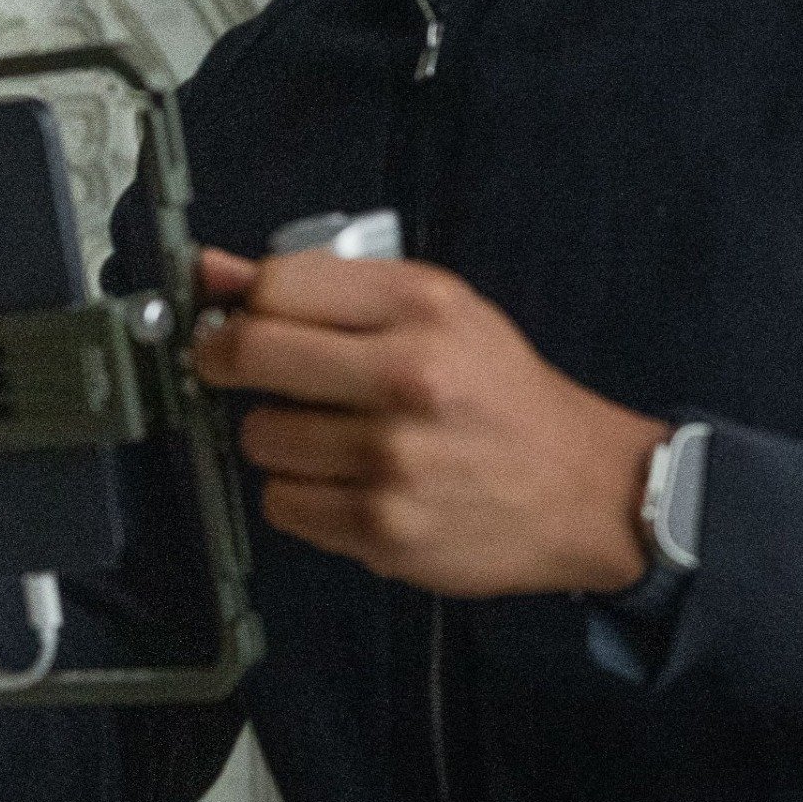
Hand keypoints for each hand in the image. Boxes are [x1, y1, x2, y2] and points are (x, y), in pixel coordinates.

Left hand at [195, 250, 664, 596]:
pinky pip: (281, 504)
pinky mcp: (384, 527)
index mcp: (422, 308)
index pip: (277, 286)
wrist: (588, 491)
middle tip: (239, 373)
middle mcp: (410, 378)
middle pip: (249, 354)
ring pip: (258, 438)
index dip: (241, 307)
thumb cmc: (502, 397)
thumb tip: (214, 273)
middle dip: (224, 363)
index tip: (236, 323)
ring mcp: (395, 458)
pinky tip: (345, 483)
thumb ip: (322, 288)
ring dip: (277, 440)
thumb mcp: (434, 312)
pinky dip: (300, 496)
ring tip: (331, 437)